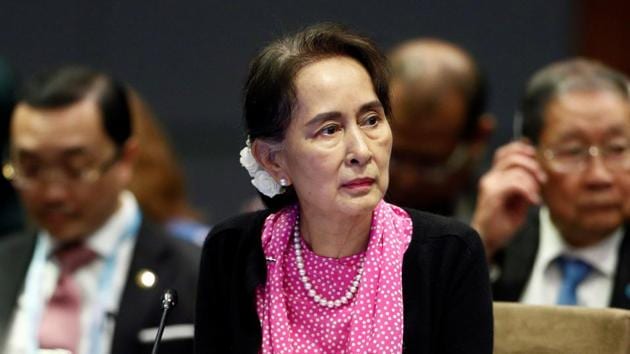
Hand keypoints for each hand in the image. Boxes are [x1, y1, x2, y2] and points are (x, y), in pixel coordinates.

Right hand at [471, 141, 546, 259]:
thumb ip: (524, 185)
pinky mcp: (492, 194)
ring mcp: (489, 185)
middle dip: (532, 165)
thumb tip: (537, 172)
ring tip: (536, 195)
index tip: (535, 156)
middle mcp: (489, 178)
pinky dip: (528, 191)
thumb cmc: (501, 224)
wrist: (485, 240)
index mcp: (494, 177)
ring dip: (532, 181)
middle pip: (512, 156)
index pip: (504, 152)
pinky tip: (533, 202)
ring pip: (516, 169)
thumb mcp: (518, 201)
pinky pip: (515, 183)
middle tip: (542, 180)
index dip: (520, 148)